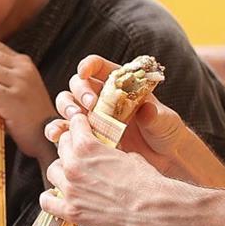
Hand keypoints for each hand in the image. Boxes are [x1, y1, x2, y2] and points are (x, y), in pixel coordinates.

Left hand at [39, 120, 173, 225]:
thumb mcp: (128, 155)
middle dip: (70, 147)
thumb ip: (108, 151)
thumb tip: (105, 152)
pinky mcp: (71, 210)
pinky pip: (47, 202)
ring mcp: (70, 189)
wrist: (151, 208)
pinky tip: (56, 198)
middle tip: (79, 154)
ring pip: (52, 170)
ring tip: (71, 175)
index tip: (82, 129)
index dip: (80, 126)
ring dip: (61, 171)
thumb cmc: (146, 181)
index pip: (73, 126)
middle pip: (61, 147)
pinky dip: (50, 199)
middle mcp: (73, 165)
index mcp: (87, 146)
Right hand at [52, 53, 188, 172]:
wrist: (163, 160)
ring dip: (66, 108)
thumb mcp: (166, 122)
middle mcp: (101, 97)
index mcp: (119, 84)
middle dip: (80, 91)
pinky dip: (57, 130)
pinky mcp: (84, 136)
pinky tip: (58, 136)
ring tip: (75, 119)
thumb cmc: (166, 133)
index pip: (98, 66)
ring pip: (67, 103)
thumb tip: (147, 110)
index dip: (88, 65)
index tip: (84, 72)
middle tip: (90, 105)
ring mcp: (91, 116)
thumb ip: (156, 115)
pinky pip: (64, 129)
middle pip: (78, 84)